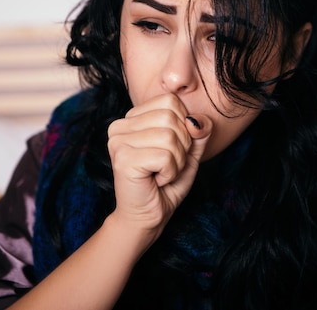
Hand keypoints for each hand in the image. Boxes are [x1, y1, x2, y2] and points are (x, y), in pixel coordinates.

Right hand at [107, 93, 211, 237]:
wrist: (148, 216)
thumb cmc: (166, 183)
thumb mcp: (190, 152)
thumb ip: (198, 130)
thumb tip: (197, 120)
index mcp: (132, 117)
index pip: (171, 101)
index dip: (183, 126)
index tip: (170, 150)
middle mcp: (120, 125)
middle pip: (171, 117)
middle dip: (182, 146)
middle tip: (166, 165)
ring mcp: (118, 141)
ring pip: (170, 137)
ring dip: (176, 162)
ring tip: (161, 173)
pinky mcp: (123, 159)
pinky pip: (165, 156)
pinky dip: (170, 172)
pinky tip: (156, 180)